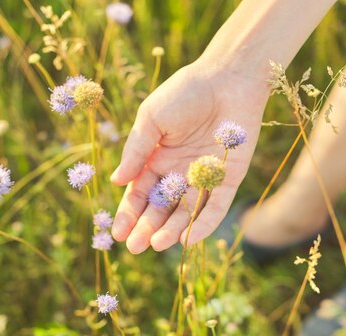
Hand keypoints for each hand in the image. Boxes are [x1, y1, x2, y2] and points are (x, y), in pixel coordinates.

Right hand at [110, 59, 268, 252]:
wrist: (227, 78)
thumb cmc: (185, 93)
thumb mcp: (151, 120)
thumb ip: (136, 152)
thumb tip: (116, 182)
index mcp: (157, 159)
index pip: (140, 194)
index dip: (129, 214)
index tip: (119, 234)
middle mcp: (179, 172)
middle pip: (161, 208)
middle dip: (147, 228)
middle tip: (136, 248)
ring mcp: (203, 177)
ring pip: (186, 212)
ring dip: (172, 230)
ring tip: (157, 245)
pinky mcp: (228, 179)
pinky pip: (215, 206)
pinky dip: (202, 224)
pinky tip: (187, 240)